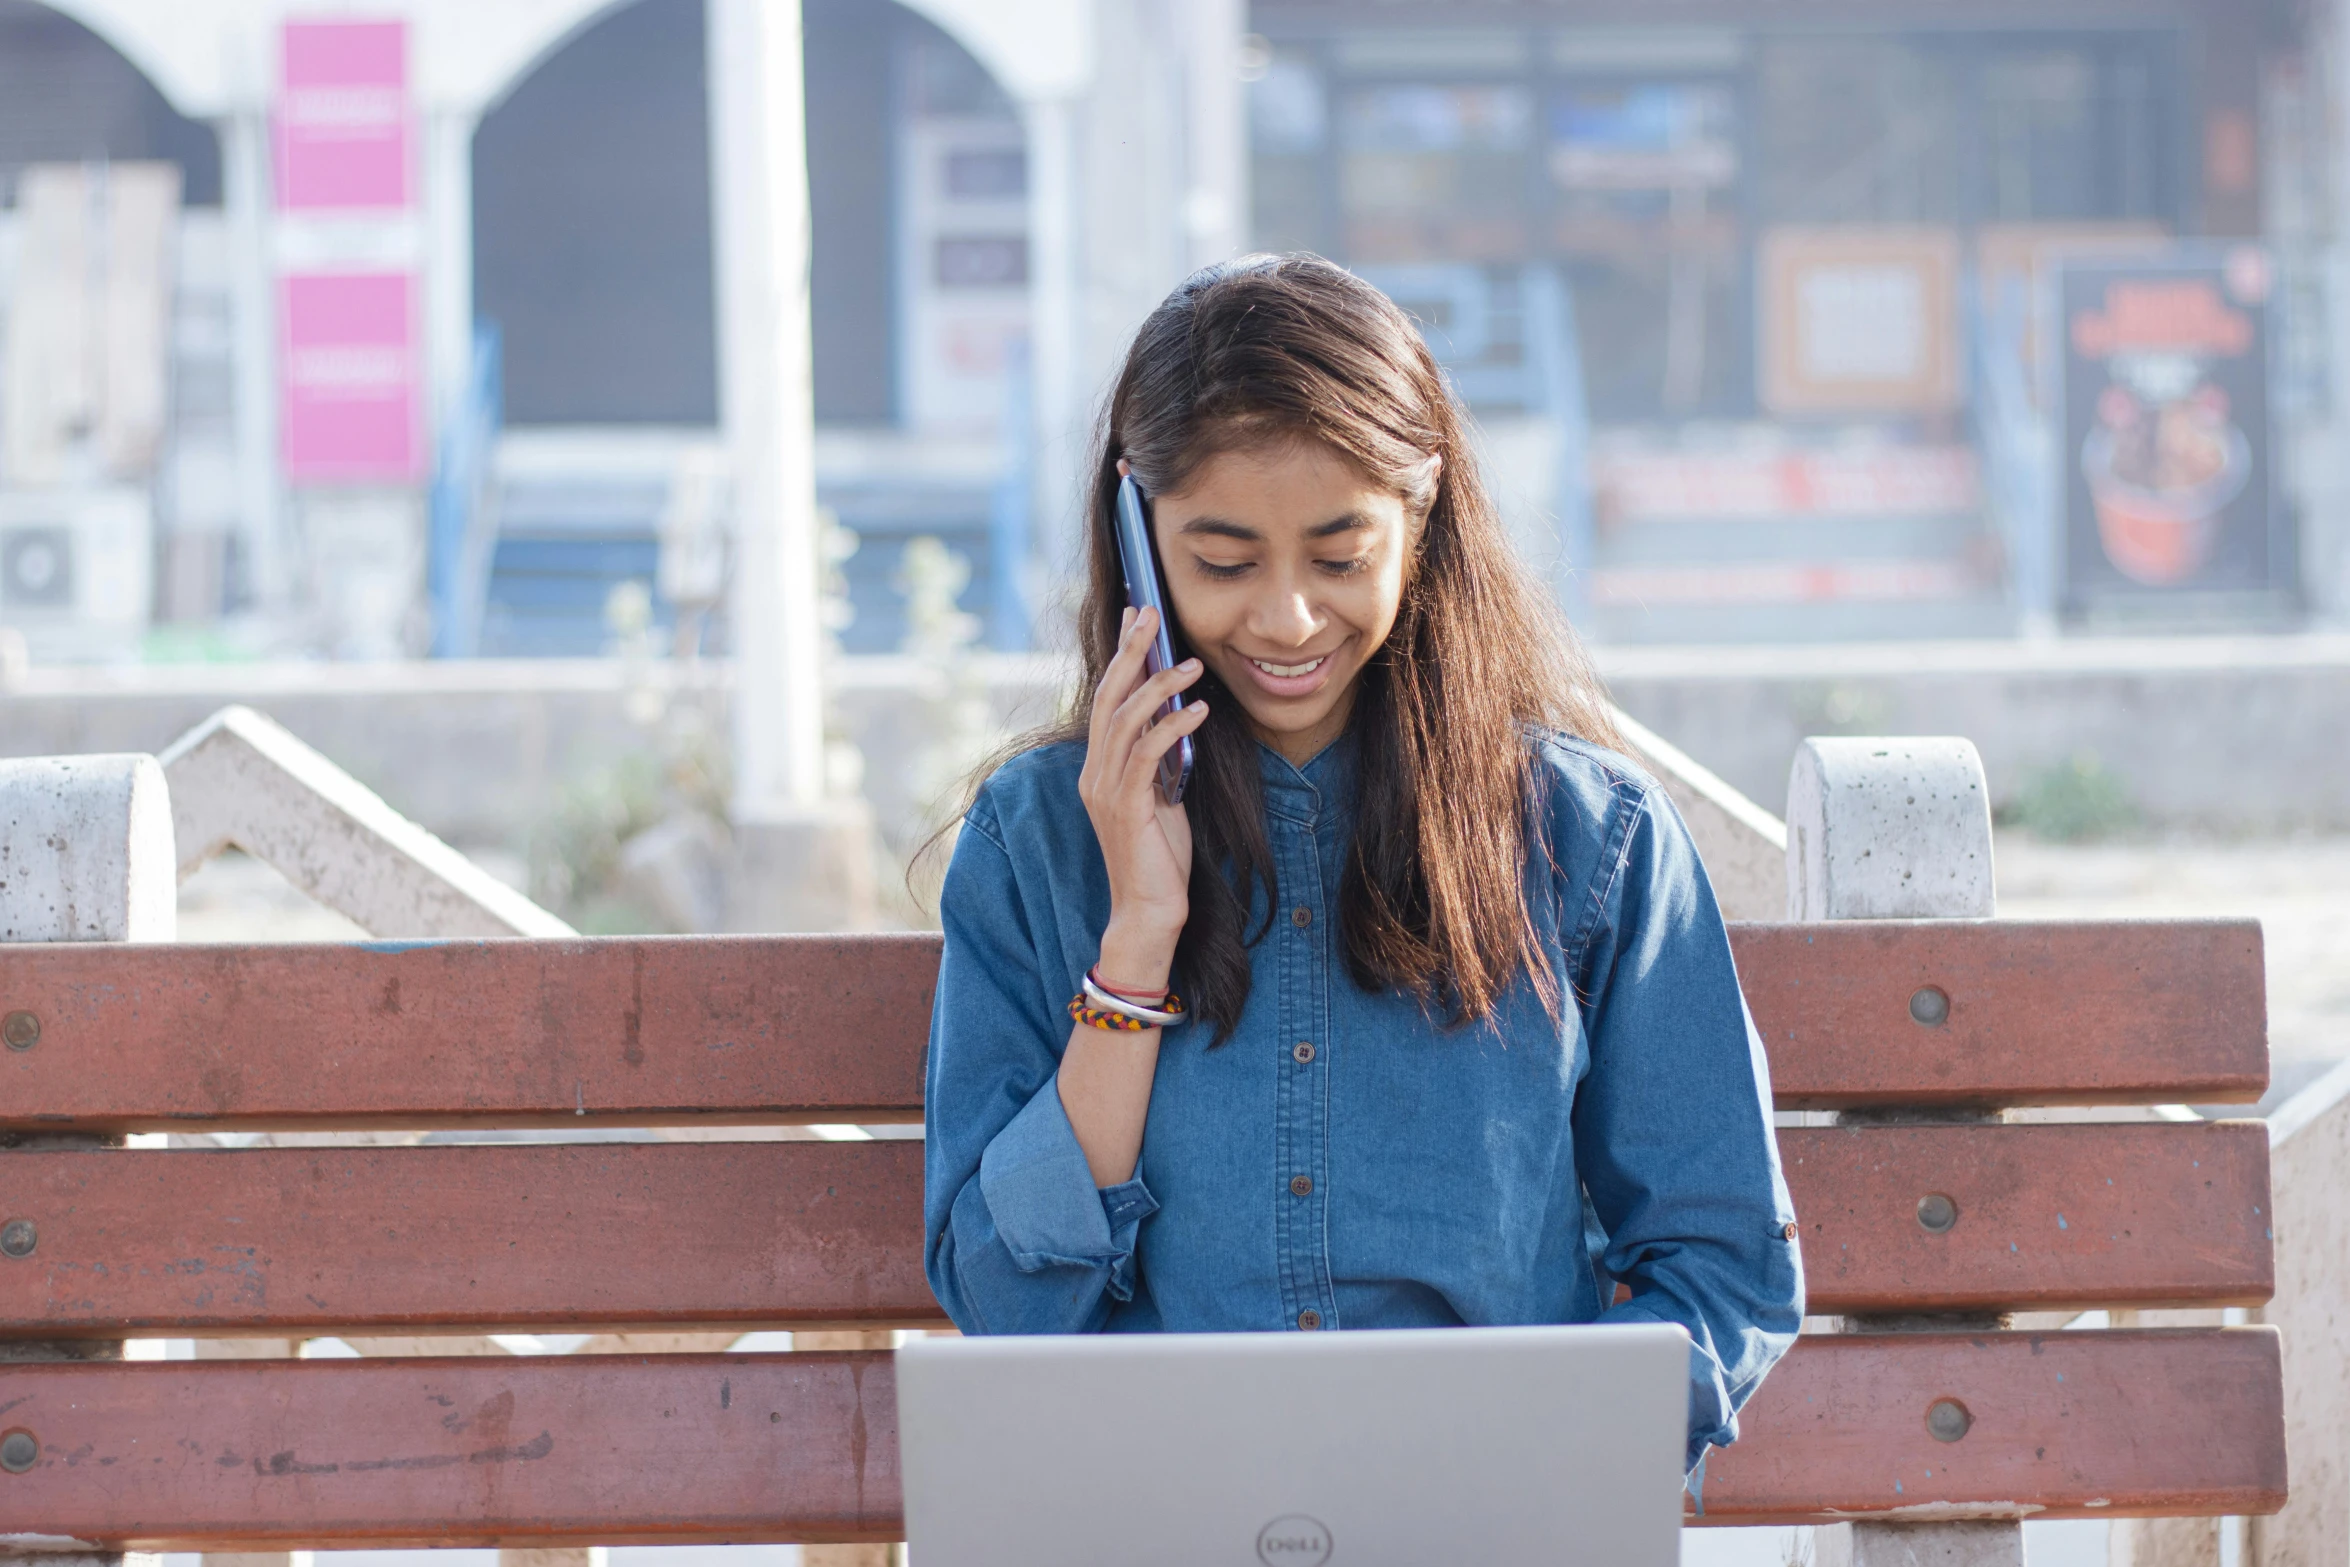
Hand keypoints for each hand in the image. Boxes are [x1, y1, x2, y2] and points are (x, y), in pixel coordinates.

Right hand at [1078, 606, 1208, 987]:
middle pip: (1108, 696)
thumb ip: (1162, 763)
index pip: (1107, 699)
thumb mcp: (1162, 799)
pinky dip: (1173, 726)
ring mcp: (1105, 790)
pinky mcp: (1125, 807)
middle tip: (1152, 612)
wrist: (1150, 913)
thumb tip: (1180, 721)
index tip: (1136, 618)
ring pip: (1126, 719)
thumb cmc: (1160, 859)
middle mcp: (1093, 773)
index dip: (1120, 655)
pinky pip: (1148, 754)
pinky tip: (1198, 710)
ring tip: (1192, 664)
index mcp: (1098, 769)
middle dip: (1131, 650)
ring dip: (1160, 685)